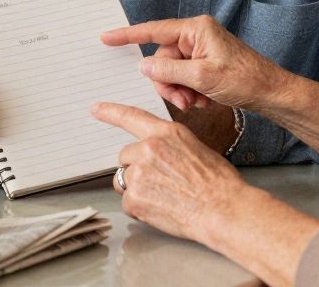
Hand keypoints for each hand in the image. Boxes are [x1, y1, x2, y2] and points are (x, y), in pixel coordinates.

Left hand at [90, 102, 248, 242]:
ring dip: (138, 189)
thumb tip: (157, 153)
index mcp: (166, 133)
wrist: (223, 209)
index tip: (96, 109)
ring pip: (125, 180)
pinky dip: (140, 208)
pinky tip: (161, 208)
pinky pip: (127, 202)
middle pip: (126, 157)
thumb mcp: (195, 148)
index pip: (131, 117)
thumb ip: (169, 145)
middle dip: (137, 169)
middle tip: (160, 182)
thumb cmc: (217, 182)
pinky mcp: (135, 197)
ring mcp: (140, 173)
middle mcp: (149, 148)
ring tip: (164, 196)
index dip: (111, 112)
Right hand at [101, 16, 290, 111]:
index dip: (128, 35)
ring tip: (196, 102)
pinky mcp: (205, 63)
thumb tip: (145, 67)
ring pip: (172, 72)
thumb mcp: (203, 77)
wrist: (270, 92)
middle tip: (181, 100)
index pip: (154, 30)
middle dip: (168, 83)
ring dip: (179, 90)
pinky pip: (184, 77)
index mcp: (196, 29)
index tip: (107, 37)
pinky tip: (203, 100)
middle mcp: (196, 35)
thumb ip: (170, 71)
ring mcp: (201, 50)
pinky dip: (189, 91)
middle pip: (162, 59)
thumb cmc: (245, 79)